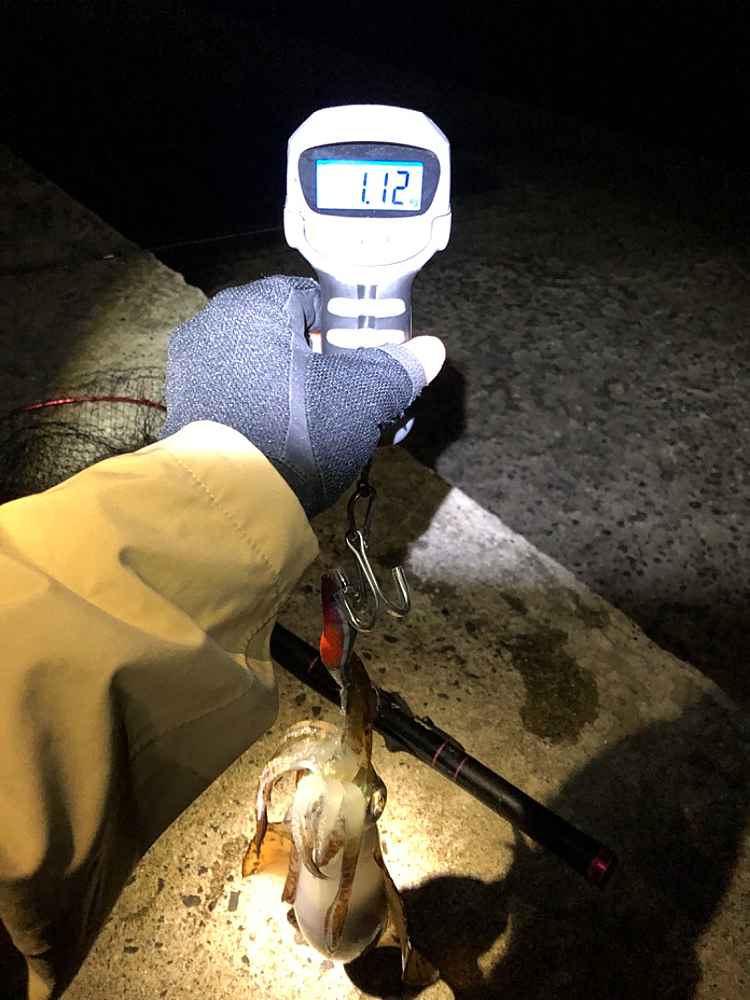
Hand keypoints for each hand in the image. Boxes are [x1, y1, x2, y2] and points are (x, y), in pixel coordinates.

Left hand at [161, 276, 444, 516]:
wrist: (233, 500)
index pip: (311, 296)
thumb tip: (431, 350)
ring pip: (261, 366)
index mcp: (254, 305)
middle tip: (349, 395)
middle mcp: (214, 325)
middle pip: (284, 333)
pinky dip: (263, 409)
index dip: (346, 327)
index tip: (364, 359)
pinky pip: (238, 395)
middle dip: (320, 362)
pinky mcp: (185, 407)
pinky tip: (286, 438)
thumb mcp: (362, 397)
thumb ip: (397, 368)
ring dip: (293, 387)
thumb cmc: (299, 430)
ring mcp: (194, 368)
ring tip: (322, 422)